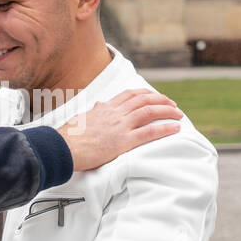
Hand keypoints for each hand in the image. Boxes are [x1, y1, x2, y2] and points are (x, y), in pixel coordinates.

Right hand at [57, 88, 182, 171]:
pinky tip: (175, 128)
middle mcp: (115, 113)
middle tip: (172, 104)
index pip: (129, 95)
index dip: (145, 93)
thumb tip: (97, 107)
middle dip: (161, 100)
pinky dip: (165, 128)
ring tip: (179, 114)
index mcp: (105, 108)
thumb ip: (92, 112)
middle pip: (143, 100)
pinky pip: (149, 132)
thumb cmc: (67, 137)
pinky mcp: (123, 142)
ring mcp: (120, 126)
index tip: (154, 96)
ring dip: (167, 111)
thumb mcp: (80, 119)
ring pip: (149, 112)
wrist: (61, 147)